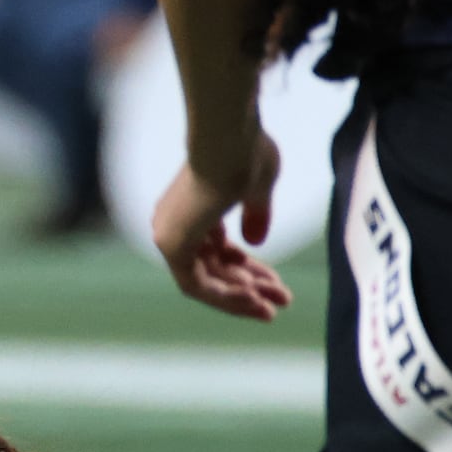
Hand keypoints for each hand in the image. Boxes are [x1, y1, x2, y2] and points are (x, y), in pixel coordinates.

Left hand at [153, 138, 290, 322]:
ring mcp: (170, 234)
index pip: (214, 248)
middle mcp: (174, 222)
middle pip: (212, 267)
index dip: (244, 267)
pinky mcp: (172, 246)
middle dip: (249, 286)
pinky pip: (198, 285)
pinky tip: (254, 301)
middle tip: (282, 299)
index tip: (271, 280)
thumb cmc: (245, 153)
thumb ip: (255, 214)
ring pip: (206, 280)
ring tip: (273, 309)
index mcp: (190, 205)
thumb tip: (256, 241)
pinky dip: (225, 296)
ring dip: (241, 297)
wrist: (230, 143)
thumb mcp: (257, 188)